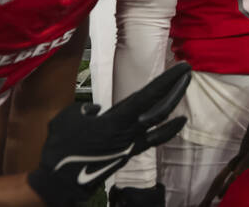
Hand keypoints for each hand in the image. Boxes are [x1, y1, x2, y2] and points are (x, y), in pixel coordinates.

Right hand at [27, 63, 191, 206]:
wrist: (60, 182)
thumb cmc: (60, 148)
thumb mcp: (67, 118)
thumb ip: (85, 109)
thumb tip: (96, 110)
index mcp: (116, 120)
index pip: (148, 96)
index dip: (167, 80)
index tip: (182, 67)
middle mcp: (129, 132)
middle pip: (161, 108)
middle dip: (177, 89)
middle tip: (188, 71)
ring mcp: (131, 144)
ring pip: (160, 122)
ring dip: (174, 104)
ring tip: (184, 88)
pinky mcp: (128, 153)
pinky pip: (154, 139)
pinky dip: (168, 129)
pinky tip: (179, 121)